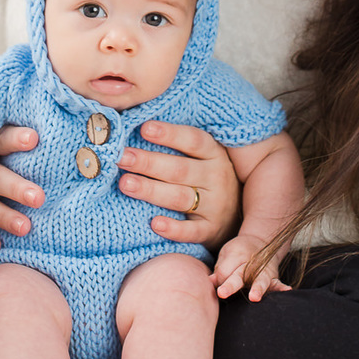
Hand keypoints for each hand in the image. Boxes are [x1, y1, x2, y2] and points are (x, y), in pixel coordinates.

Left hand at [117, 122, 240, 249]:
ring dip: (151, 191)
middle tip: (122, 157)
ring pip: (180, 197)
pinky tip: (154, 223)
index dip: (169, 134)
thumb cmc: (206, 177)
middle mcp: (216, 178)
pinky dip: (174, 229)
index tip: (144, 128)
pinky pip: (192, 232)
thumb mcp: (202, 157)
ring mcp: (215, 205)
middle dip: (148, 162)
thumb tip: (137, 127)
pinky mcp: (210, 230)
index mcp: (214, 154)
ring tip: (125, 184)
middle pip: (180, 169)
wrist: (236, 215)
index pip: (193, 140)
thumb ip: (177, 145)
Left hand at [211, 235, 289, 301]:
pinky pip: (277, 283)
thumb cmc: (238, 252)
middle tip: (222, 293)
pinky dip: (282, 287)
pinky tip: (287, 291)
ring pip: (259, 280)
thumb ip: (220, 269)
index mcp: (235, 257)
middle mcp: (249, 264)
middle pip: (238, 276)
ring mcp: (262, 271)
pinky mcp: (273, 277)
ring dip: (257, 288)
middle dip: (231, 285)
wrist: (260, 242)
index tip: (214, 290)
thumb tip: (210, 282)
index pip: (224, 272)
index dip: (218, 281)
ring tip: (254, 297)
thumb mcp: (226, 254)